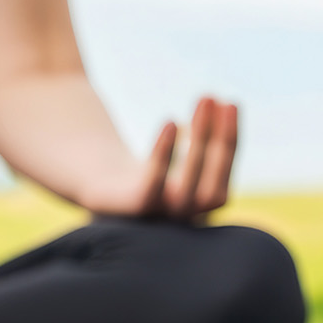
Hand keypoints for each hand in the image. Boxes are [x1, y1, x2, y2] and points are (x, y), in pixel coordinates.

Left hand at [104, 96, 238, 221]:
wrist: (91, 179)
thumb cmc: (136, 165)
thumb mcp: (171, 152)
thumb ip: (197, 136)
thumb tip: (220, 104)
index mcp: (194, 209)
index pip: (222, 182)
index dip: (230, 144)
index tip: (230, 104)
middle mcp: (180, 223)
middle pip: (211, 190)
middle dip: (220, 142)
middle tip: (216, 99)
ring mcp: (157, 218)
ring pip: (187, 190)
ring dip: (200, 143)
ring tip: (204, 99)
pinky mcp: (130, 208)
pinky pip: (152, 185)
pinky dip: (163, 155)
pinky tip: (171, 122)